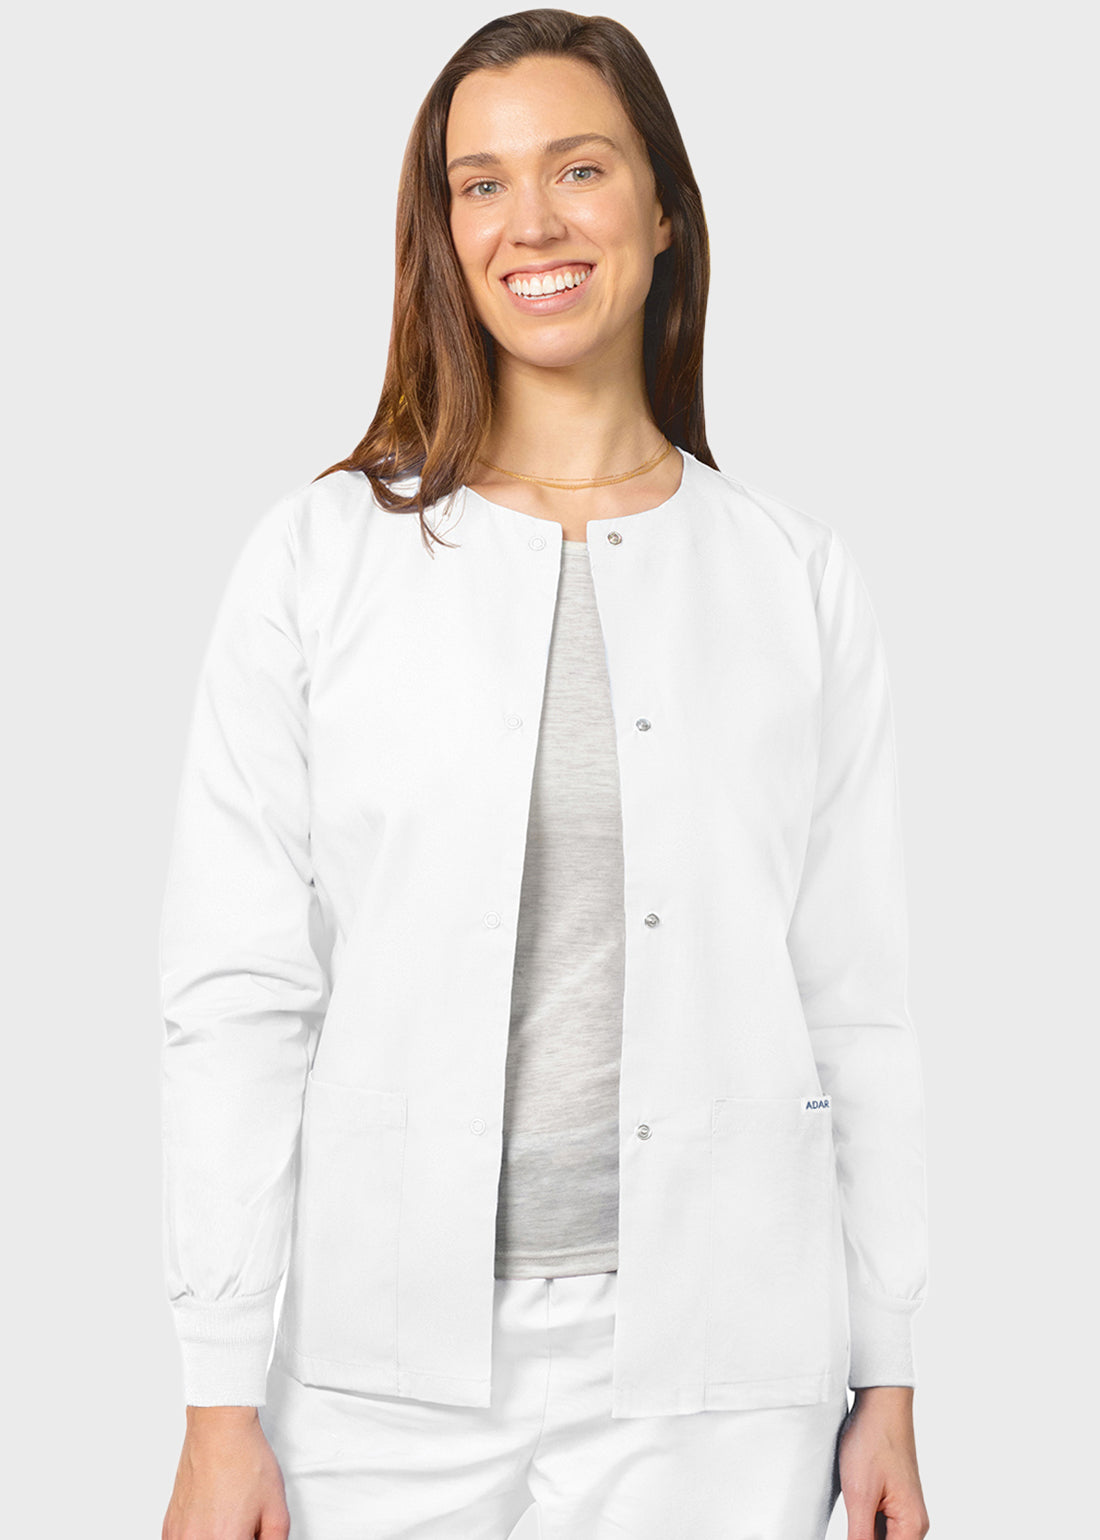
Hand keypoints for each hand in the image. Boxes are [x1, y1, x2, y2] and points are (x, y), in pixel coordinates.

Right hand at [162, 1406, 289, 1539]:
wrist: (220, 1430)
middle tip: (245, 1526)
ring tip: (229, 1520)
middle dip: (238, 1538)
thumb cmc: (244, 1459)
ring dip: (217, 1537)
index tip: (253, 1534)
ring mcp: (179, 1536)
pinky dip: (199, 1537)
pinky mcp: (168, 1527)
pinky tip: (212, 1522)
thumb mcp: (276, 1507)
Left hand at [838, 1386, 929, 1538]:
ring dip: (863, 1535)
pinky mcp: (893, 1499)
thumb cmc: (873, 1441)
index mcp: (911, 1526)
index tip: (851, 1533)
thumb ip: (860, 1538)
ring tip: (852, 1509)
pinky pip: (880, 1525)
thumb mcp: (860, 1496)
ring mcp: (904, 1511)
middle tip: (850, 1520)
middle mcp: (913, 1523)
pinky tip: (852, 1515)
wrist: (880, 1403)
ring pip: (882, 1538)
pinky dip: (864, 1526)